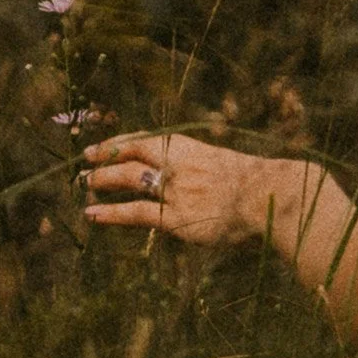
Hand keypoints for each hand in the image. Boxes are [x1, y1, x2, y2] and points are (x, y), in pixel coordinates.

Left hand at [82, 132, 265, 245]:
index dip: (124, 141)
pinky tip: (94, 214)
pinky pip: (139, 213)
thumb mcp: (228, 167)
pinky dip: (113, 213)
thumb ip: (205, 169)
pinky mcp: (178, 218)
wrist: (273, 198)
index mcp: (194, 149)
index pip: (149, 140)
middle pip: (135, 152)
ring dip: (104, 179)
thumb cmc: (258, 187)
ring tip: (85, 185)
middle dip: (107, 155)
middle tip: (85, 161)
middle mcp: (181, 164)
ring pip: (131, 178)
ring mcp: (178, 190)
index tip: (105, 143)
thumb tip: (191, 176)